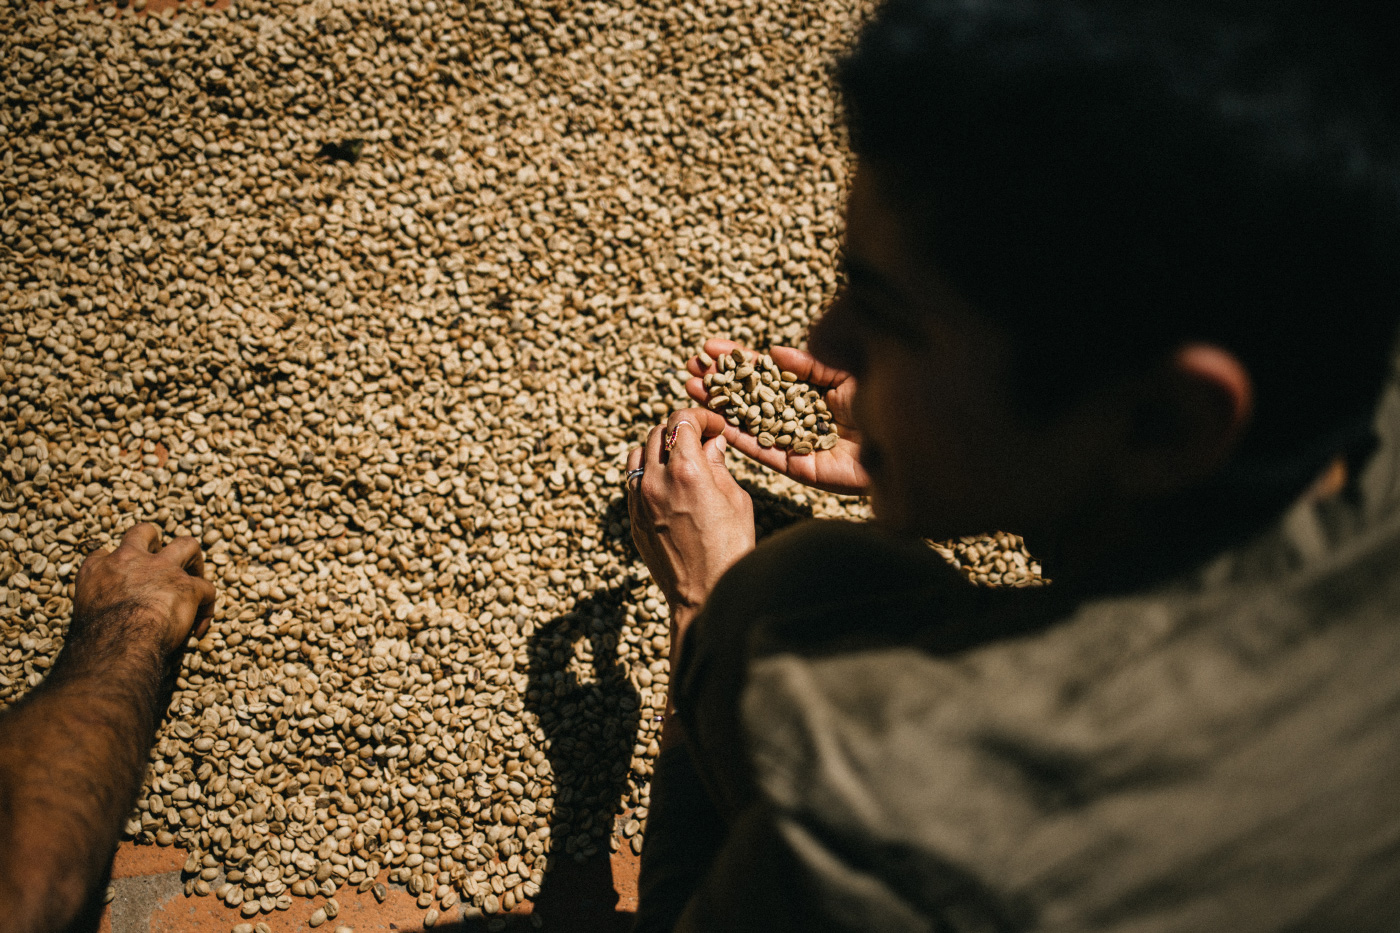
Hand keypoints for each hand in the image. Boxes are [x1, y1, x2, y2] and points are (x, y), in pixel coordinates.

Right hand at [71, 524, 216, 660]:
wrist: (118, 640)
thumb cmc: (96, 634)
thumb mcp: (82, 611)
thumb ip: (93, 600)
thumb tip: (101, 611)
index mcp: (100, 567)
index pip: (104, 553)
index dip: (113, 562)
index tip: (119, 575)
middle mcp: (131, 560)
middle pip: (145, 532)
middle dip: (154, 541)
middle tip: (160, 558)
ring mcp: (164, 569)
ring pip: (187, 545)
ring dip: (194, 559)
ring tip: (194, 576)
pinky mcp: (188, 587)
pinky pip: (207, 590)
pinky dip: (206, 608)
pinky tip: (198, 629)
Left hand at [626, 409, 755, 624]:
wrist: (702, 595)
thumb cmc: (729, 549)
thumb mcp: (736, 501)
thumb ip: (719, 465)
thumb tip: (712, 443)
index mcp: (686, 471)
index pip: (681, 420)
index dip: (700, 416)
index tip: (714, 426)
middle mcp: (656, 480)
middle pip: (658, 432)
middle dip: (682, 430)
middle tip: (702, 441)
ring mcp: (639, 499)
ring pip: (640, 453)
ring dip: (660, 448)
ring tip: (682, 461)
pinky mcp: (633, 517)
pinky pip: (634, 480)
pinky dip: (650, 473)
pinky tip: (670, 485)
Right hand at [685, 338, 868, 495]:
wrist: (903, 440)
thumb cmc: (881, 402)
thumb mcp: (843, 373)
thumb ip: (809, 365)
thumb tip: (774, 352)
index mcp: (807, 391)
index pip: (763, 372)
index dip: (736, 361)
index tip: (708, 347)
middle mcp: (796, 415)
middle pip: (749, 396)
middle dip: (719, 382)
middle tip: (690, 367)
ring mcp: (794, 440)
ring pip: (748, 422)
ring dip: (719, 406)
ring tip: (690, 388)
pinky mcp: (798, 466)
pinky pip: (763, 450)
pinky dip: (739, 437)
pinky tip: (716, 421)